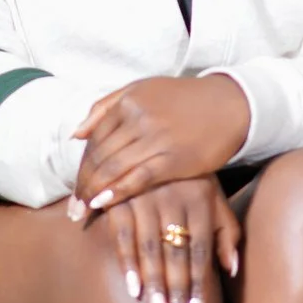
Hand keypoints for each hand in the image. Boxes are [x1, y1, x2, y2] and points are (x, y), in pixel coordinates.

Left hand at [68, 74, 248, 220]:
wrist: (230, 104)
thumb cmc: (184, 100)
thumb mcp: (143, 90)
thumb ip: (106, 107)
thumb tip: (76, 133)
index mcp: (129, 101)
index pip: (94, 138)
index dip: (81, 165)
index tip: (74, 186)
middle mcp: (139, 118)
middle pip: (100, 156)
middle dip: (82, 184)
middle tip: (72, 208)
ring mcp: (156, 138)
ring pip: (114, 168)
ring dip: (93, 192)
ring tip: (82, 212)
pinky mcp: (174, 159)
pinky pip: (138, 178)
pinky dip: (117, 192)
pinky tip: (103, 204)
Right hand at [108, 175, 240, 302]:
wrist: (153, 134)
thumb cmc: (190, 177)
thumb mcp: (214, 197)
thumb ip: (225, 231)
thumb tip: (231, 269)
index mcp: (201, 201)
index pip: (200, 253)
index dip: (199, 288)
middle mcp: (175, 199)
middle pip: (177, 255)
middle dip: (178, 294)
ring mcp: (145, 197)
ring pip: (151, 249)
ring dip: (155, 285)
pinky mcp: (120, 196)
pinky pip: (123, 235)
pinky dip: (128, 262)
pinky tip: (133, 288)